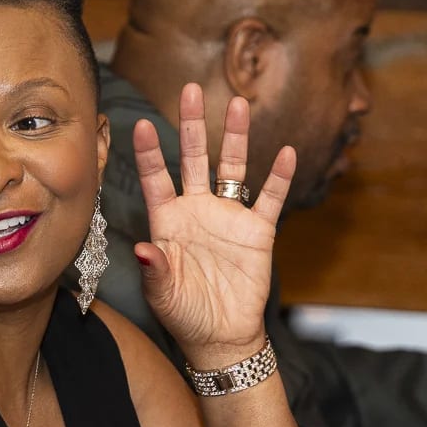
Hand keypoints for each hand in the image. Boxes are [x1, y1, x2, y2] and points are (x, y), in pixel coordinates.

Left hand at [133, 85, 292, 366]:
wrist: (220, 336)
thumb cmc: (184, 314)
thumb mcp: (163, 294)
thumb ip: (155, 270)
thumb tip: (143, 250)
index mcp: (167, 222)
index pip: (156, 179)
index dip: (150, 154)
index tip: (141, 126)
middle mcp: (197, 211)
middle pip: (194, 159)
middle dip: (193, 125)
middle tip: (191, 89)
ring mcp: (228, 217)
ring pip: (232, 168)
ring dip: (235, 138)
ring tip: (238, 104)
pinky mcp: (258, 232)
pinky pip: (270, 199)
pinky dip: (278, 177)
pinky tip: (284, 152)